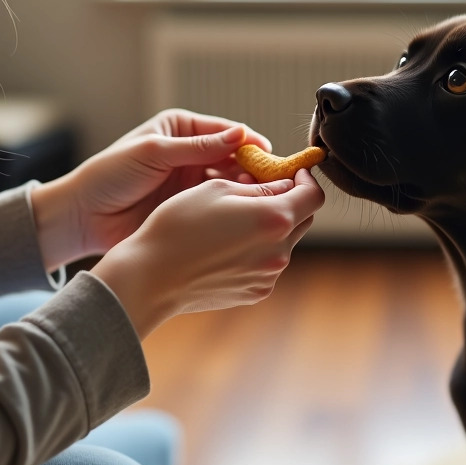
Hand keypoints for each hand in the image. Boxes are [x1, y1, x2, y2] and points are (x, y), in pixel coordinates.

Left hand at [30, 109, 271, 270]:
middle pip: (235, 157)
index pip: (227, 132)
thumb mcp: (154, 152)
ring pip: (231, 181)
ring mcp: (192, 181)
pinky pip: (219, 204)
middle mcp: (191, 152)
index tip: (270, 158)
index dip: (250, 143)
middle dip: (254, 168)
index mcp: (182, 129)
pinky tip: (245, 213)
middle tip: (274, 183)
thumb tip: (241, 135)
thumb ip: (198, 147)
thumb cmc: (110, 175)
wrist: (83, 216)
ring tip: (262, 199)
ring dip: (246, 189)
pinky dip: (234, 207)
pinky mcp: (190, 206)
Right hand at [91, 168, 324, 338]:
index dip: (305, 179)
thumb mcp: (218, 190)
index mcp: (274, 219)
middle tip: (262, 190)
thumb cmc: (178, 226)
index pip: (314, 196)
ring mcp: (269, 276)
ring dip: (271, 227)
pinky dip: (258, 250)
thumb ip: (261, 187)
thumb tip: (285, 186)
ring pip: (285, 242)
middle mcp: (279, 252)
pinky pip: (268, 264)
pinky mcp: (256, 292)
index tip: (291, 172)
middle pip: (303, 219)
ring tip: (237, 219)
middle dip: (289, 201)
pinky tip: (228, 245)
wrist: (151, 276)